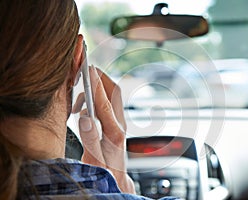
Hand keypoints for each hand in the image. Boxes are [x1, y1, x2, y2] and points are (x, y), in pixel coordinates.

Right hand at [73, 66, 134, 192]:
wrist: (116, 178)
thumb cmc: (104, 172)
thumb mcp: (94, 159)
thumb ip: (90, 138)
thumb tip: (84, 118)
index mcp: (115, 133)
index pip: (105, 104)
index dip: (96, 86)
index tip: (88, 71)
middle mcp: (120, 125)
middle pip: (114, 92)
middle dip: (100, 78)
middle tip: (83, 73)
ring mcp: (119, 122)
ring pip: (111, 96)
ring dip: (94, 92)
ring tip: (75, 106)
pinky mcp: (115, 123)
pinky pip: (107, 103)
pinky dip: (94, 100)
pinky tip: (82, 111)